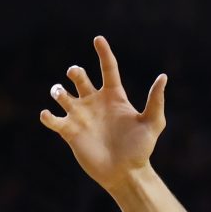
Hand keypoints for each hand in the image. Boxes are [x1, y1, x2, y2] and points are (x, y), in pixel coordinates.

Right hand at [40, 36, 167, 191]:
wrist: (126, 173)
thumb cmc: (141, 148)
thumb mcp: (153, 123)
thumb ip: (155, 100)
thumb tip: (163, 76)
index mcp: (115, 97)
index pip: (108, 69)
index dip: (103, 53)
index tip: (98, 38)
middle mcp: (96, 103)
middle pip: (81, 79)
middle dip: (75, 72)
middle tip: (75, 73)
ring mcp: (81, 117)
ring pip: (63, 96)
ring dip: (58, 91)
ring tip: (59, 93)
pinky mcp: (70, 132)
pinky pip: (53, 119)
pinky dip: (48, 115)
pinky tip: (49, 114)